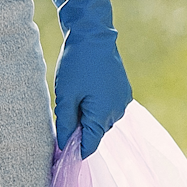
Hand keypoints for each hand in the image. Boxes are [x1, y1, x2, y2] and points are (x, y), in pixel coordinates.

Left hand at [44, 0, 132, 157]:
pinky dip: (97, 104)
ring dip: (89, 115)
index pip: (90, 145)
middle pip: (96, 132)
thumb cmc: (76, 64)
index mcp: (103, 114)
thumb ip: (65, 124)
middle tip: (65, 110)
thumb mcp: (65, 95)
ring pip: (102, 119)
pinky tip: (87, 88)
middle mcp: (118, 110)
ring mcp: (123, 99)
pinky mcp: (124, 90)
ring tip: (76, 95)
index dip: (75, 150)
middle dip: (81, 128)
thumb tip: (64, 147)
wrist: (93, 33)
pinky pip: (109, 107)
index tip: (62, 152)